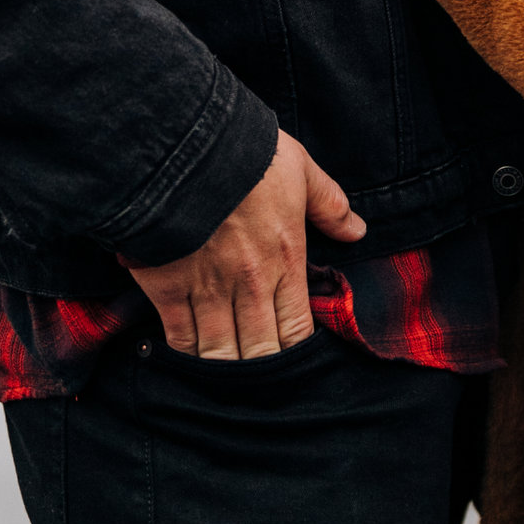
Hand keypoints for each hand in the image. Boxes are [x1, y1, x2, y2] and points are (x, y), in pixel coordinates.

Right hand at [127, 131, 365, 358]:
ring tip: (225, 377)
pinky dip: (185, 352)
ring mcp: (207, 289)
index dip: (294, 352)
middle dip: (261, 368)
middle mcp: (250, 285)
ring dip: (224, 367)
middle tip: (258, 378)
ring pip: (219, 352)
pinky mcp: (167, 287)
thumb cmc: (245, 154)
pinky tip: (188, 357)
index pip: (297, 330)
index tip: (290, 358)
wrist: (184, 145)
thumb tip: (356, 230)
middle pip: (260, 352)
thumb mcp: (299, 169)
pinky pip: (179, 336)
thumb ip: (329, 204)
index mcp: (285, 260)